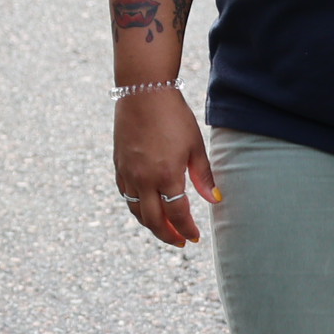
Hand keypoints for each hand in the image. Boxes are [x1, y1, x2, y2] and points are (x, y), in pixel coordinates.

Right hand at [112, 86, 217, 246]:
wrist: (143, 91)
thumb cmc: (174, 116)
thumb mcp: (195, 146)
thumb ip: (203, 176)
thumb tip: (214, 200)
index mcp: (167, 175)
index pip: (177, 215)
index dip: (187, 230)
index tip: (195, 237)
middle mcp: (144, 179)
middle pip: (154, 221)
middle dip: (168, 236)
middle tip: (180, 242)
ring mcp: (128, 173)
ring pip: (136, 211)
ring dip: (151, 225)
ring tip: (164, 229)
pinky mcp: (119, 165)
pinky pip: (126, 195)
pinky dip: (136, 207)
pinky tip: (147, 206)